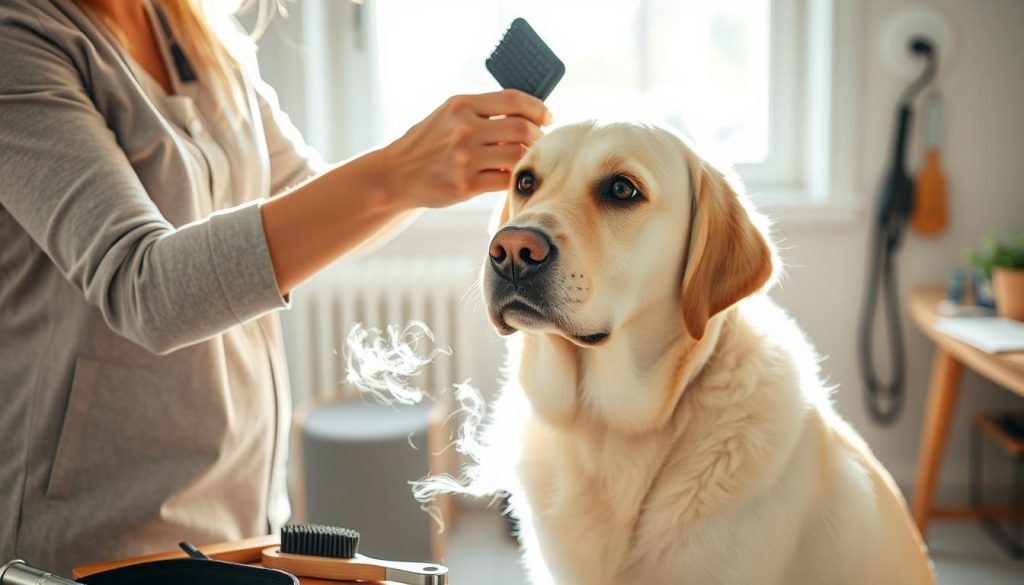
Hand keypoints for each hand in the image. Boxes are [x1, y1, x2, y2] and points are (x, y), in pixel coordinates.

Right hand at [377, 89, 552, 208]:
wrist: (396, 174)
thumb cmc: (428, 142)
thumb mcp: (449, 114)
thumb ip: (483, 110)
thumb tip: (528, 112)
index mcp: (462, 105)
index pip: (514, 100)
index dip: (538, 108)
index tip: (547, 117)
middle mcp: (464, 129)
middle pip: (522, 129)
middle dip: (539, 136)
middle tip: (540, 141)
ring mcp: (465, 159)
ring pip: (518, 155)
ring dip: (530, 158)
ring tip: (527, 158)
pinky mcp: (466, 185)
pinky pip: (506, 179)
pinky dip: (515, 177)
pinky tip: (513, 175)